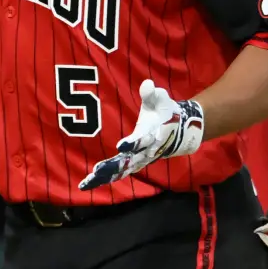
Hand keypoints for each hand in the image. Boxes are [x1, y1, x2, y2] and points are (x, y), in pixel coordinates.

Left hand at [79, 80, 204, 190]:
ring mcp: (141, 159)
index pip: (142, 140)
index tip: (120, 146)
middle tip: (97, 170)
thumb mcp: (162, 99)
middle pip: (129, 161)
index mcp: (152, 134)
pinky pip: (120, 173)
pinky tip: (89, 183)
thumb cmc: (166, 111)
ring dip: (106, 176)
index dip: (133, 143)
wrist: (180, 131)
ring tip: (87, 182)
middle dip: (114, 166)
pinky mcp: (135, 163)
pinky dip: (106, 178)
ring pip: (123, 170)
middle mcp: (146, 151)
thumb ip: (152, 93)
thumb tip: (147, 85)